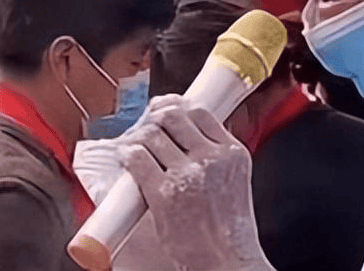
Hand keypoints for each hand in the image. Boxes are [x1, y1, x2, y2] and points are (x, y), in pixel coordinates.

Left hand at [119, 96, 273, 270]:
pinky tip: (127, 158)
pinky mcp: (164, 192)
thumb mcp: (235, 180)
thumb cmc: (229, 228)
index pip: (201, 112)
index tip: (168, 108)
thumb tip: (189, 138)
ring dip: (139, 136)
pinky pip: (138, 158)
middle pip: (174, 117)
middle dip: (156, 117)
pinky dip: (128, 154)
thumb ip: (217, 156)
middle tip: (149, 124)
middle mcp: (211, 157)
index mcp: (232, 152)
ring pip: (153, 134)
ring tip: (135, 144)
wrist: (226, 260)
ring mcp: (187, 174)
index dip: (179, 107)